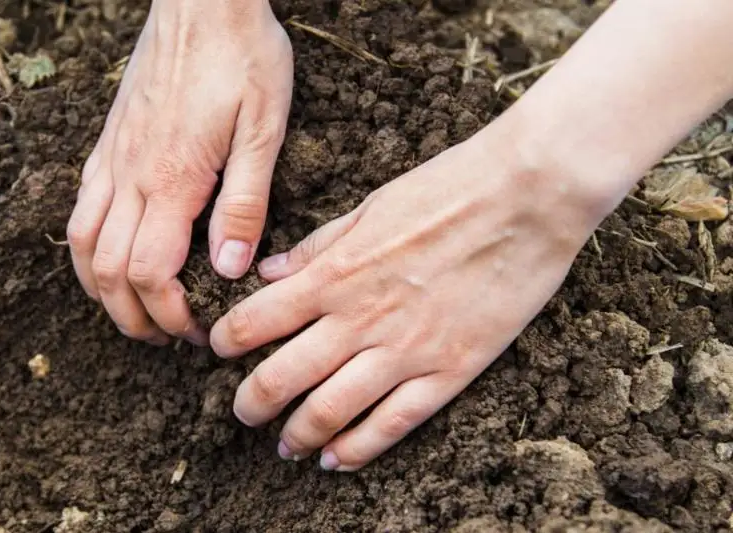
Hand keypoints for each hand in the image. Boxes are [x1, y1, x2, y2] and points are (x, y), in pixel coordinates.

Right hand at [67, 0, 292, 344]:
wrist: (202, 1)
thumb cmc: (242, 59)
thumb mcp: (264, 130)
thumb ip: (245, 204)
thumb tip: (229, 269)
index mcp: (174, 180)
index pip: (152, 273)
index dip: (171, 316)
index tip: (196, 333)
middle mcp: (131, 175)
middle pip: (110, 272)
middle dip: (134, 318)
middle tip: (165, 338)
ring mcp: (112, 159)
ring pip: (83, 245)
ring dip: (103, 290)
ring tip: (133, 312)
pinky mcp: (109, 143)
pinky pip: (80, 208)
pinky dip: (88, 249)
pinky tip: (109, 257)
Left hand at [209, 117, 608, 470]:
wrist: (528, 197)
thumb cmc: (449, 189)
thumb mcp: (371, 206)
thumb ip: (317, 246)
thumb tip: (267, 273)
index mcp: (335, 273)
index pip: (255, 321)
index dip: (226, 342)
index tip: (219, 351)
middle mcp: (359, 319)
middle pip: (281, 377)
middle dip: (250, 402)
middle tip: (242, 412)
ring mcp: (405, 351)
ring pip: (330, 411)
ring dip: (296, 434)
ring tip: (283, 445)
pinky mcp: (449, 371)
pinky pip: (392, 424)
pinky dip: (357, 449)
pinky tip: (335, 460)